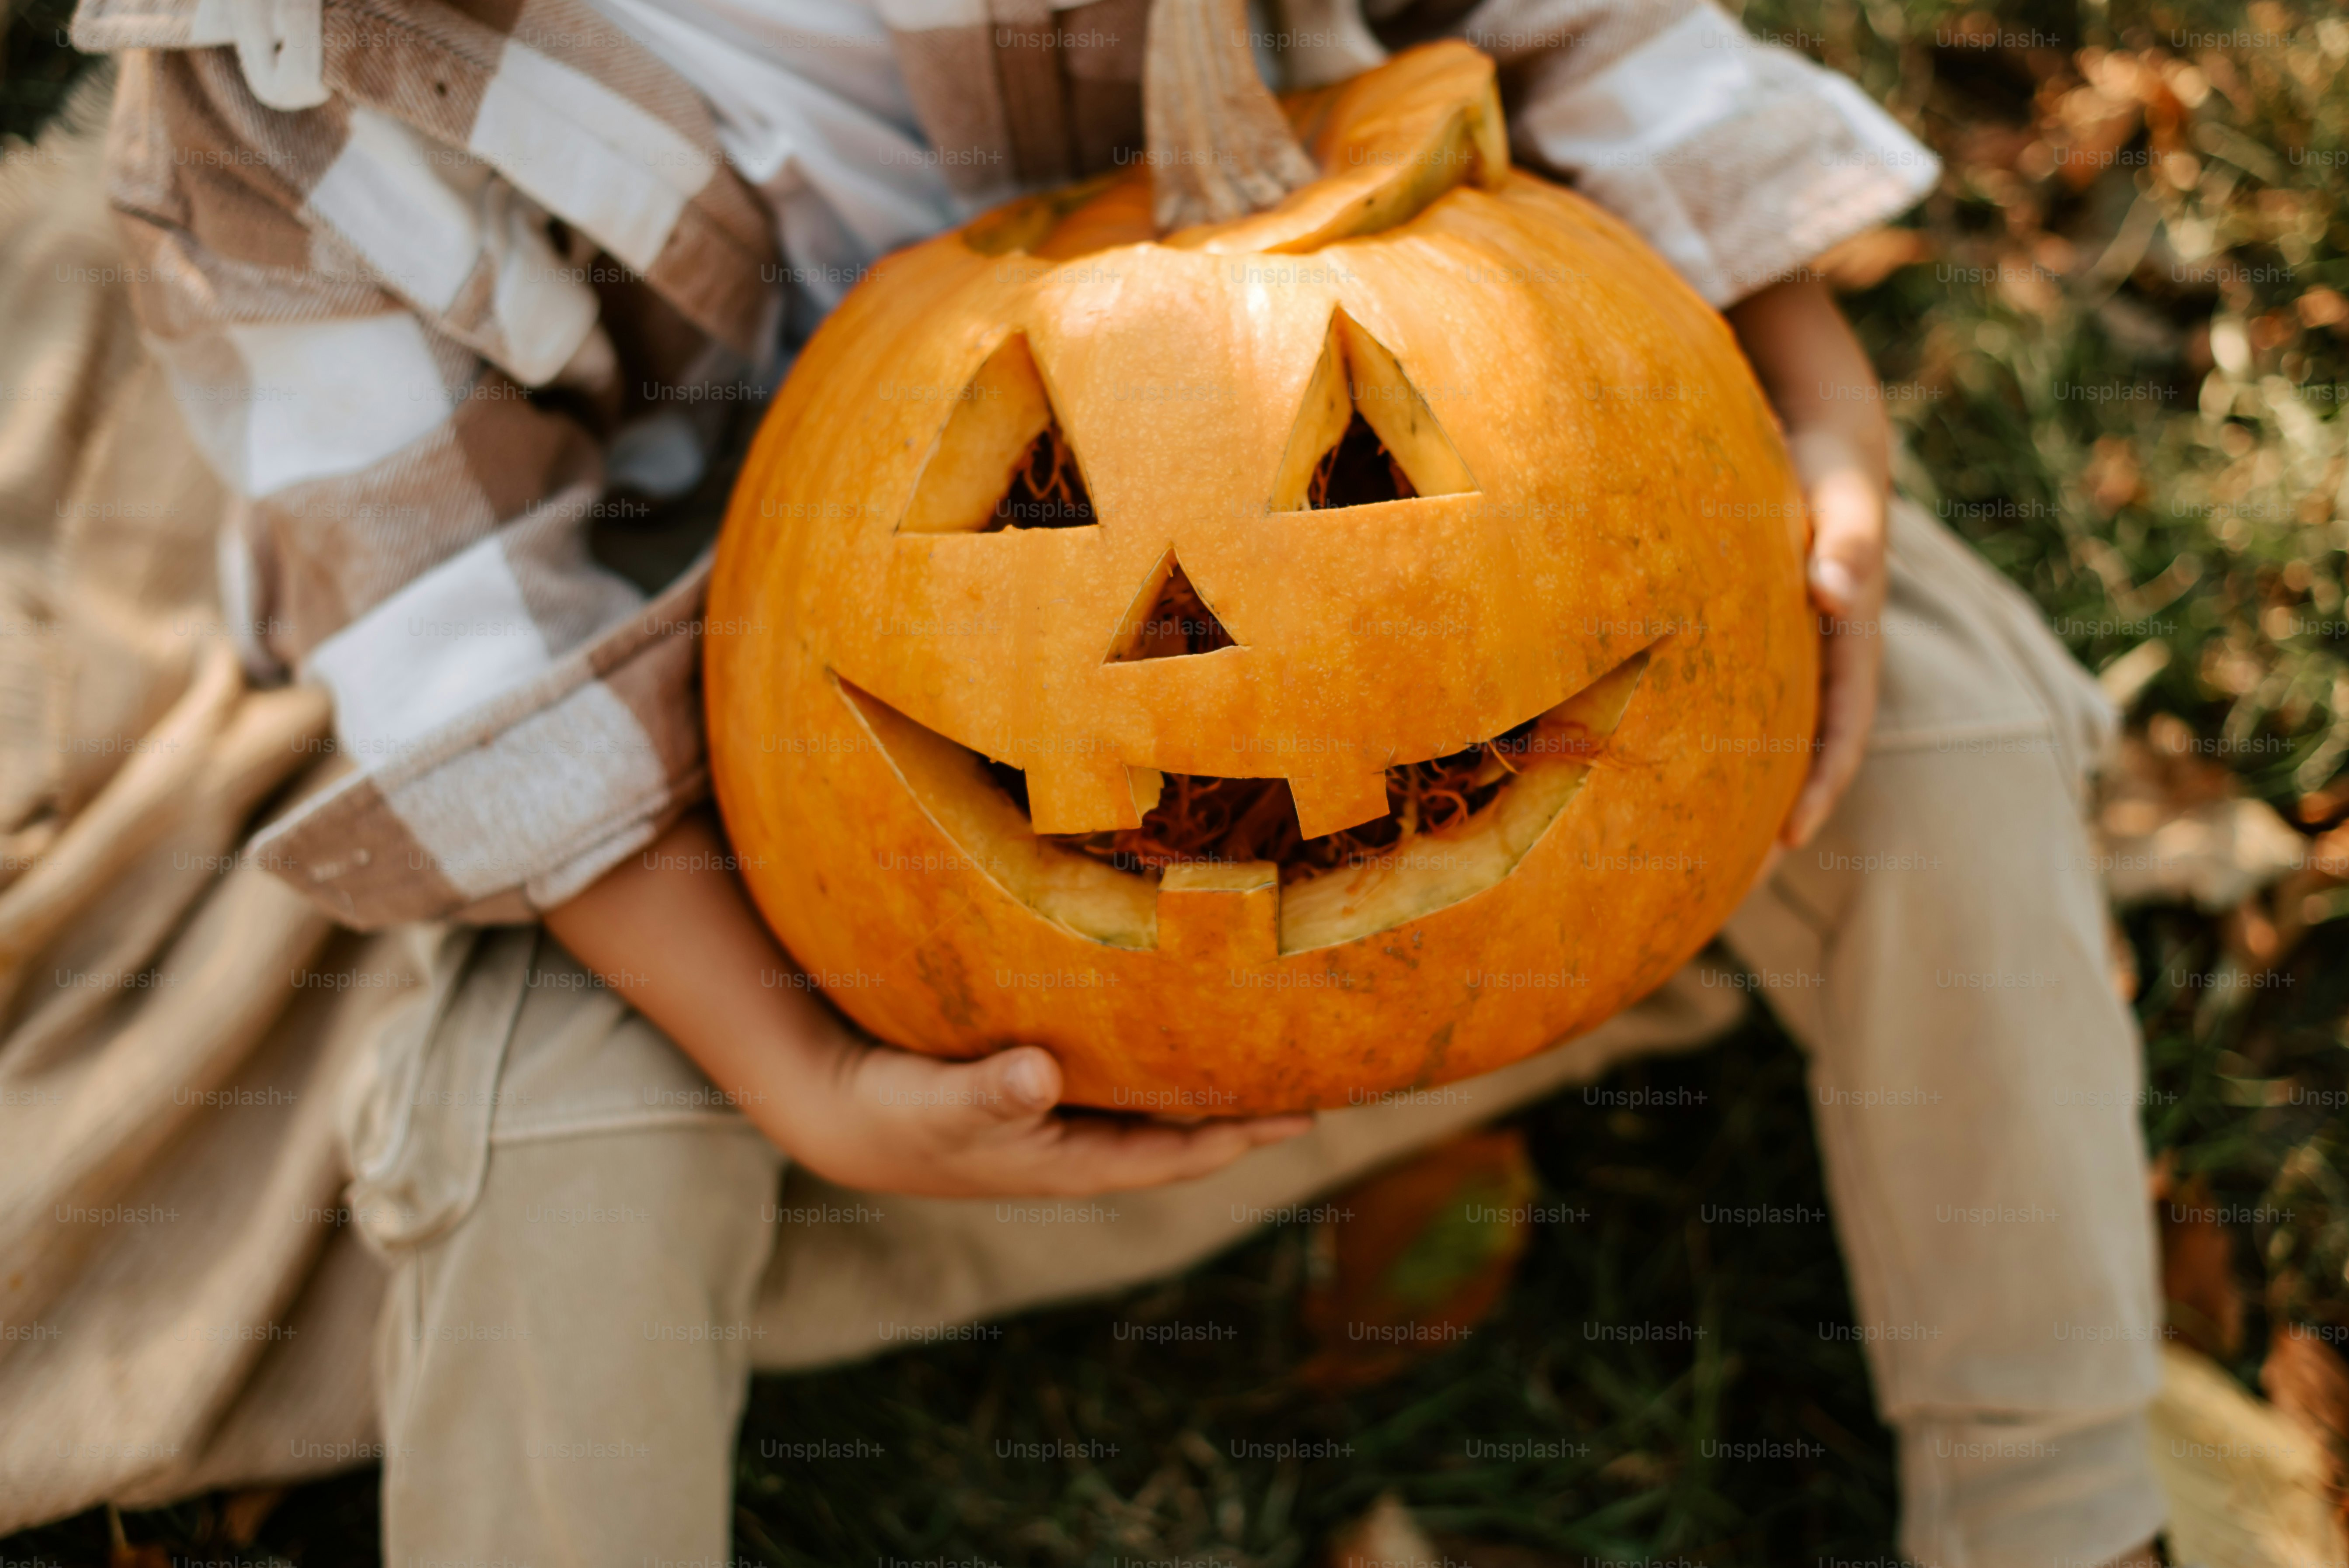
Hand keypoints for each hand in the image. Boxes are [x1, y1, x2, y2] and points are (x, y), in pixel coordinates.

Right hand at [784, 1030, 1312, 1197]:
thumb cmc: (899, 1113)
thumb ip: (991, 1090)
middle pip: (1188, 1130)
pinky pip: (1126, 1073)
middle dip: (1250, 1107)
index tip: (1304, 1114)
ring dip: (1213, 1080)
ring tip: (1276, 1041)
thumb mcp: (941, 1102)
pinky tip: (1188, 1018)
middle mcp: (1085, 1143)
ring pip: (1162, 1101)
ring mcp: (1069, 1118)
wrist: (846, 1113)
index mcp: (1075, 1161)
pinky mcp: (1049, 1085)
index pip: (1181, 1154)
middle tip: (1323, 1074)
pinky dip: (1163, 1052)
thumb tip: (1039, 1074)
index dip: (1241, 1136)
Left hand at [1723, 276, 1892, 848]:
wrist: (1810, 435)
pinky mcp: (1749, 636)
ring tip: (1677, 854)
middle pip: (1801, 751)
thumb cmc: (1825, 464)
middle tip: (1725, 884)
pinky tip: (1652, 768)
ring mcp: (1786, 651)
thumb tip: (1832, 592)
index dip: (1821, 785)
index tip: (1789, 839)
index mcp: (1849, 636)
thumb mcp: (1842, 491)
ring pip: (1763, 734)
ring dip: (1735, 791)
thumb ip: (1846, 538)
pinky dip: (1707, 738)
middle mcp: (1820, 655)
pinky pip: (1731, 699)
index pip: (1843, 728)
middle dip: (1771, 815)